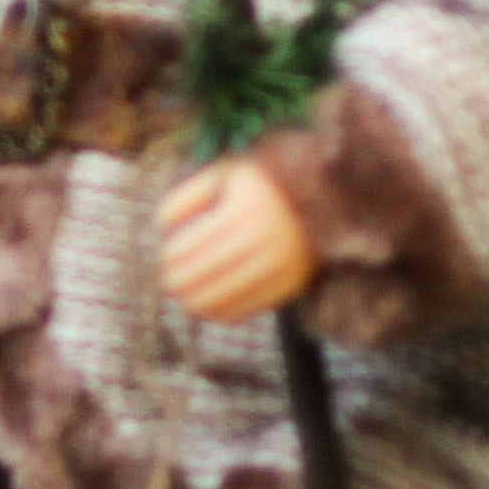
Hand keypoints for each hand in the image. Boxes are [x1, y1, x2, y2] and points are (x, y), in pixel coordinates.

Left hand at [157, 156, 315, 320]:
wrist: (326, 195)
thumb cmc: (262, 182)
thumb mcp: (224, 174)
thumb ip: (188, 197)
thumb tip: (162, 230)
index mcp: (241, 210)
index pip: (186, 248)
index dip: (169, 256)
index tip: (166, 257)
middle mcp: (262, 239)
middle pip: (198, 276)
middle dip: (176, 281)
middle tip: (170, 281)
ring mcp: (278, 265)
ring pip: (218, 299)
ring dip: (194, 302)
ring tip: (186, 298)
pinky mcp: (291, 284)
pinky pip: (245, 310)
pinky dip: (222, 314)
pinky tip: (210, 309)